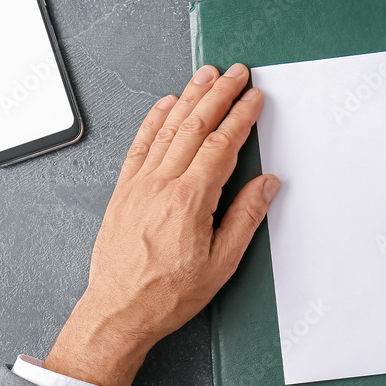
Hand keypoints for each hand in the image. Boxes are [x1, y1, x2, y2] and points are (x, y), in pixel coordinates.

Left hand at [44, 64, 279, 385]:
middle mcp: (161, 185)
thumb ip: (245, 218)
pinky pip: (140, 145)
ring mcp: (138, 185)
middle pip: (195, 126)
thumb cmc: (167, 294)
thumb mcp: (221, 264)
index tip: (254, 99)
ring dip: (189, 97)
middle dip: (219, 95)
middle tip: (237, 74)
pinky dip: (154, 120)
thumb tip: (266, 184)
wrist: (119, 311)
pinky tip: (165, 105)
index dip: (241, 117)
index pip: (221, 145)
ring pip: (167, 128)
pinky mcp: (123, 191)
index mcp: (189, 201)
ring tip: (206, 76)